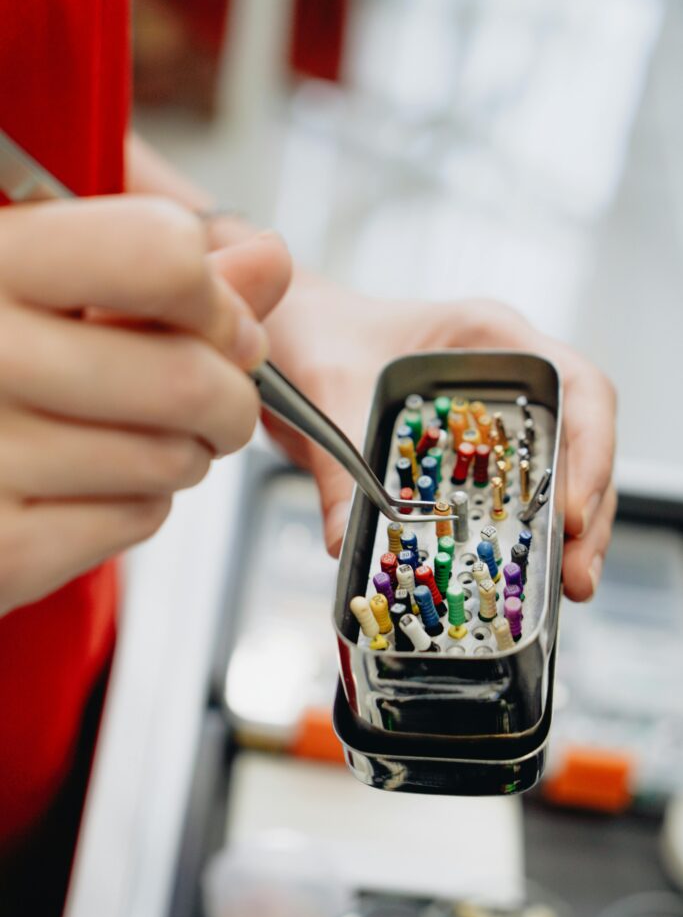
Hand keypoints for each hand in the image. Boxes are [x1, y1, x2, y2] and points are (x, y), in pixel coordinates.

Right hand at [0, 196, 290, 615]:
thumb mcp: (53, 285)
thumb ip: (162, 273)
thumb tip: (271, 258)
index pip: (160, 255)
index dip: (216, 296)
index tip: (218, 321)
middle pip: (189, 375)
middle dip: (229, 398)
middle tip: (214, 402)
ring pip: (175, 457)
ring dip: (183, 453)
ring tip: (131, 437)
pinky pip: (140, 517)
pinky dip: (140, 504)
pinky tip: (88, 482)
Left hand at [261, 280, 615, 601]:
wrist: (289, 330)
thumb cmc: (316, 329)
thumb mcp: (326, 386)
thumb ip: (338, 462)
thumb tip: (347, 543)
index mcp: (490, 337)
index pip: (577, 386)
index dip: (590, 451)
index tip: (573, 513)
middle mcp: (505, 375)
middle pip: (580, 441)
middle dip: (588, 511)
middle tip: (577, 577)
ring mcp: (492, 415)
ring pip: (556, 473)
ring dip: (565, 533)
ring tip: (566, 587)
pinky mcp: (469, 451)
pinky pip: (509, 493)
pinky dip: (520, 533)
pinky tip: (518, 575)